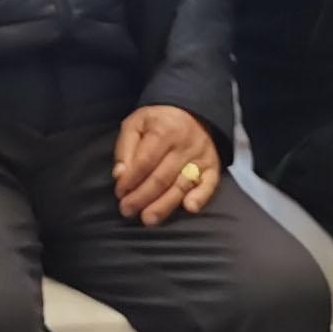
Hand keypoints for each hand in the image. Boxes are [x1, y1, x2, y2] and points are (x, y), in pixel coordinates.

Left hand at [111, 104, 220, 225]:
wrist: (193, 113)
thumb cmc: (158, 122)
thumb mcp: (135, 124)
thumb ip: (124, 148)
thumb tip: (119, 175)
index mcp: (163, 130)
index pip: (144, 161)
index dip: (130, 180)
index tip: (119, 193)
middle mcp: (184, 144)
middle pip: (161, 178)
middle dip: (141, 198)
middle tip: (127, 210)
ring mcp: (200, 157)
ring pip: (181, 186)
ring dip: (164, 205)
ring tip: (147, 219)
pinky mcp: (213, 167)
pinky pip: (209, 185)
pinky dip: (200, 197)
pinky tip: (189, 208)